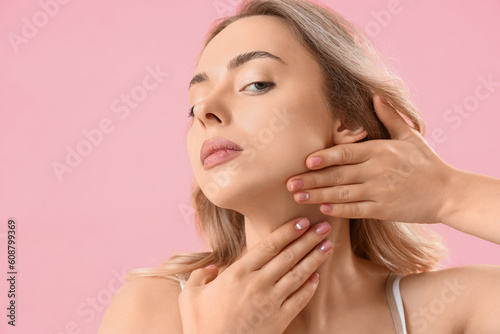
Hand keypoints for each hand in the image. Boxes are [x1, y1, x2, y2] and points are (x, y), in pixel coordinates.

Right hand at [178, 217, 332, 333]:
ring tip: (328, 245)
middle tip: (324, 226)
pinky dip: (309, 288)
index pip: (269, 245)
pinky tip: (317, 278)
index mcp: (238, 273)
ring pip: (298, 275)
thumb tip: (210, 267)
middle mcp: (258, 284)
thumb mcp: (190, 296)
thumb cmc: (200, 326)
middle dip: (309, 239)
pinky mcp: (279, 320)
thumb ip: (200, 275)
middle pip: (289, 256)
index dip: (288, 231)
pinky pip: (299, 300)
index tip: (302, 221)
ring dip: (315, 258)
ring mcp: (271, 302)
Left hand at [286, 94, 455, 223]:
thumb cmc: (427, 163)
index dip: (324, 157)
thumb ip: (390, 117)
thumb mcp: (411, 135)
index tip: (305, 161)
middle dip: (311, 179)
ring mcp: (380, 191)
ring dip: (318, 195)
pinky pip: (356, 210)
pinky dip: (338, 210)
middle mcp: (377, 170)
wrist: (449, 192)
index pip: (346, 152)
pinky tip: (322, 209)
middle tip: (289, 183)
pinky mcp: (384, 210)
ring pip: (342, 193)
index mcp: (380, 150)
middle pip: (337, 174)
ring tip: (298, 197)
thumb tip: (376, 95)